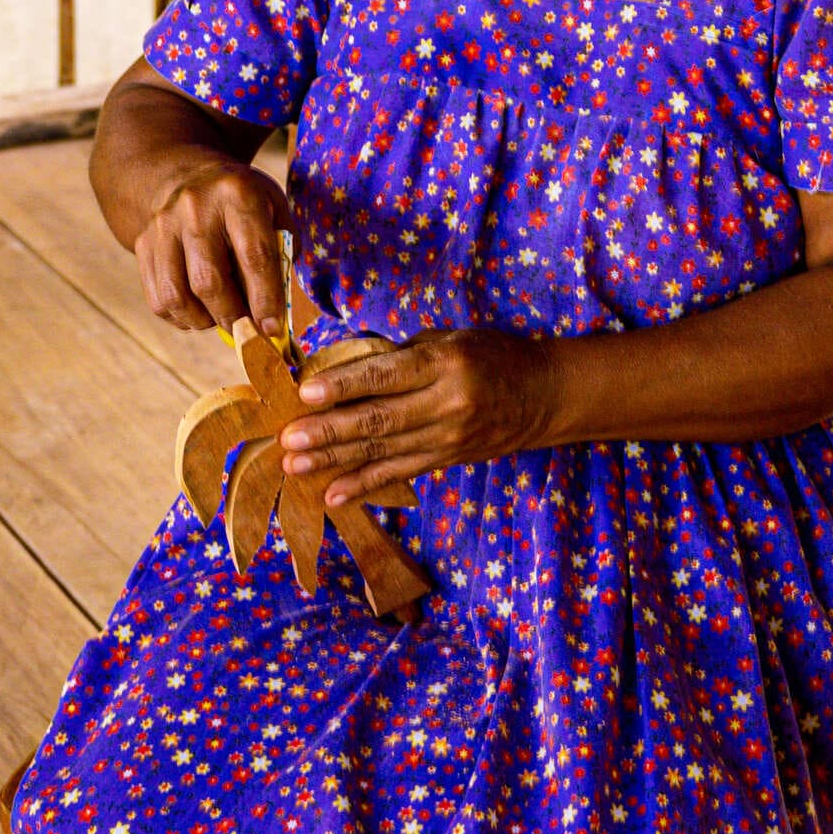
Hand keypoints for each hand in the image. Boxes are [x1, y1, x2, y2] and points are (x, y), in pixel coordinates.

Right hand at [134, 160, 290, 333]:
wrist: (190, 177)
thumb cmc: (242, 203)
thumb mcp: (273, 211)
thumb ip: (281, 255)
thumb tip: (274, 313)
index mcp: (237, 193)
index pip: (253, 255)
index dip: (264, 298)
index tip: (272, 328)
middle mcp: (194, 206)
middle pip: (208, 280)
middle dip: (232, 317)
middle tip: (247, 331)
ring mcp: (163, 224)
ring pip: (177, 296)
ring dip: (203, 321)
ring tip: (221, 319)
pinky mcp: (143, 243)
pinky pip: (158, 299)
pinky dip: (181, 318)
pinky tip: (199, 312)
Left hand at [283, 330, 563, 507]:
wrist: (544, 395)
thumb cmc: (489, 355)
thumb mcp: (448, 340)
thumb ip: (398, 356)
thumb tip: (340, 371)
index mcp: (445, 363)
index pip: (386, 376)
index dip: (344, 386)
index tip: (306, 394)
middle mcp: (447, 404)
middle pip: (380, 420)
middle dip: (329, 432)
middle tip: (288, 439)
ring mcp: (449, 438)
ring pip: (384, 452)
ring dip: (335, 461)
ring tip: (296, 465)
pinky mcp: (448, 459)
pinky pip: (400, 474)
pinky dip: (364, 485)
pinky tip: (333, 494)